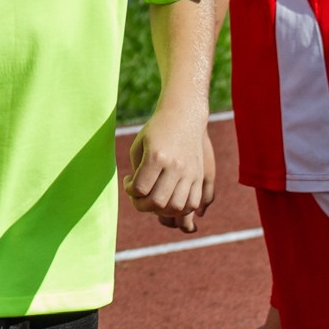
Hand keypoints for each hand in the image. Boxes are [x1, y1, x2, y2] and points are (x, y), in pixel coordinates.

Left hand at [129, 106, 213, 232]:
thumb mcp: (139, 146)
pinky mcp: (199, 177)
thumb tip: (138, 196)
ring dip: (161, 210)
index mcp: (157, 157)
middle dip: (142, 205)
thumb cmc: (155, 131)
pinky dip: (179, 208)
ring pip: (177, 207)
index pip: (140, 189)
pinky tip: (168, 199)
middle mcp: (176, 167)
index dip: (130, 191)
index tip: (129, 181)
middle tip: (138, 196)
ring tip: (153, 199)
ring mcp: (190, 173)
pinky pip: (192, 203)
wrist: (183, 117)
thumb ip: (137, 172)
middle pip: (158, 202)